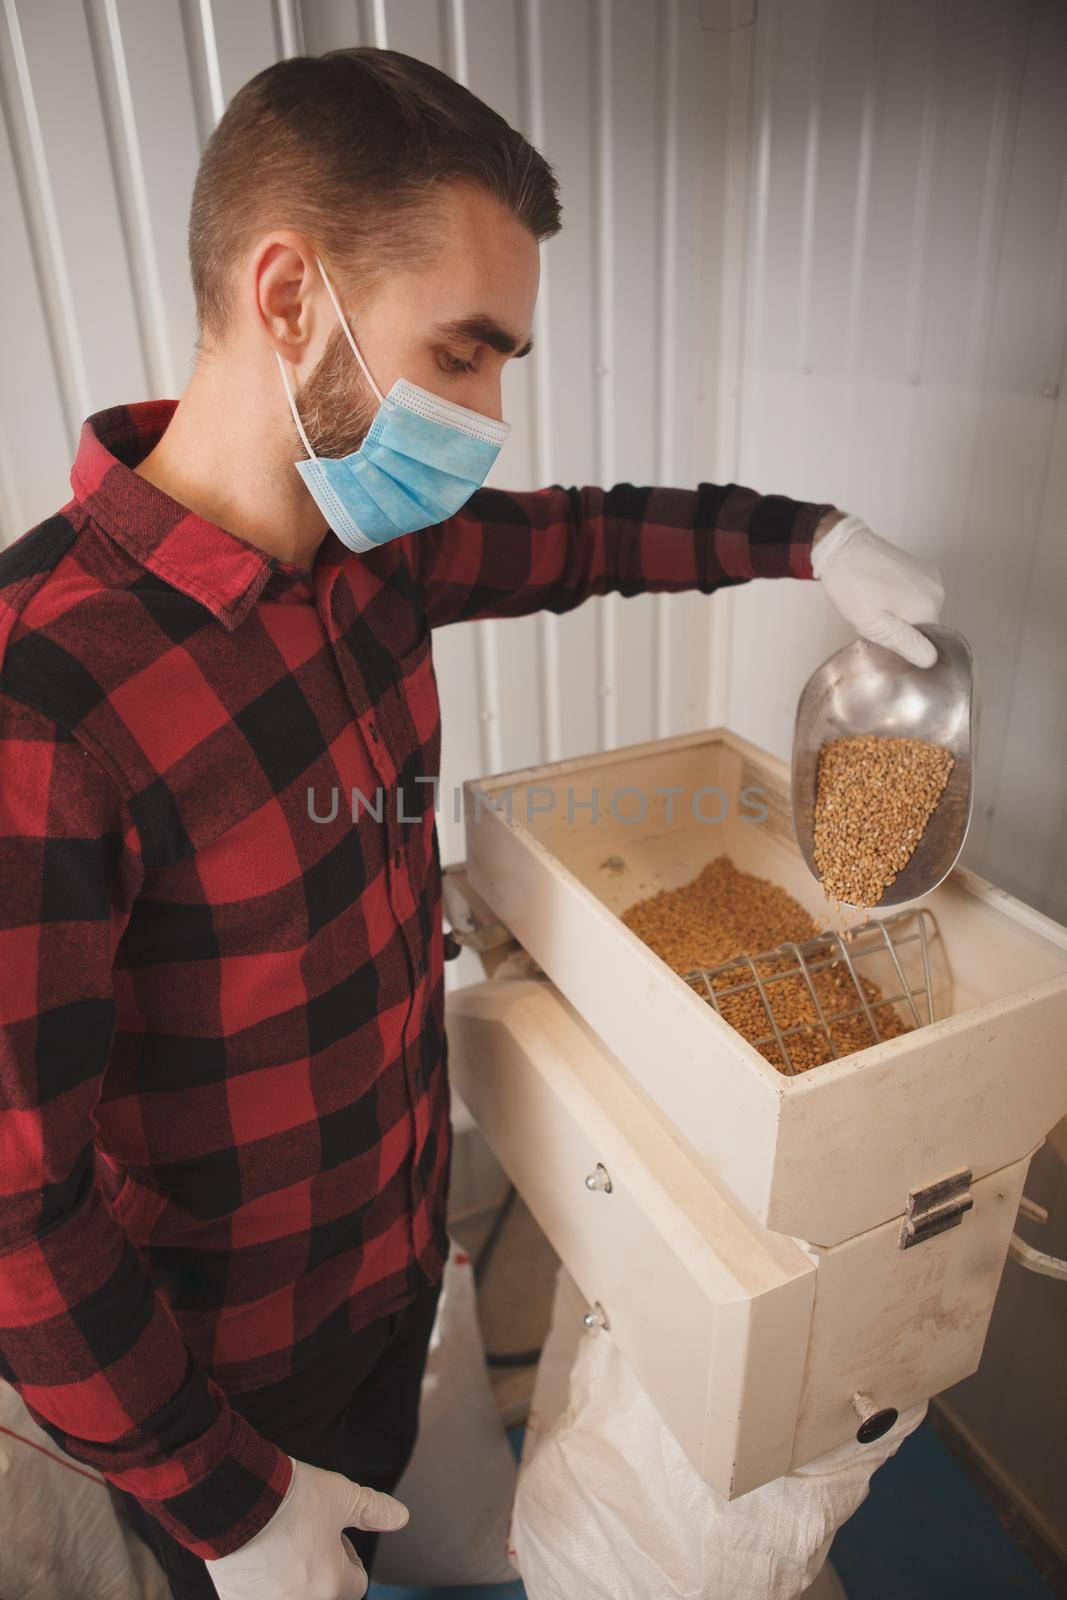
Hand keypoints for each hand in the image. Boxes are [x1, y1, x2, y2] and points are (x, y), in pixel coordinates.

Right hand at [205, 1456, 408, 1599]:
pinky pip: (259, 1596)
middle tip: (306, 1539)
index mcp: (332, 1584)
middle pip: (325, 1593)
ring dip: (290, 1580)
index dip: (347, 1555)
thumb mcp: (341, 1495)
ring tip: (280, 1546)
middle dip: (321, 1571)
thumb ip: (373, 1510)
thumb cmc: (289, 1498)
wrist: (235, 1497)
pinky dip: (260, 1585)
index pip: (356, 1583)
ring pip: (292, 1596)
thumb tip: (400, 1517)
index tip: (331, 1534)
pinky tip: (255, 1557)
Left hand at [811, 513, 944, 667]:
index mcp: (928, 607)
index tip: (881, 633)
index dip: (902, 644)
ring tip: (875, 602)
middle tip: (874, 618)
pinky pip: (915, 594)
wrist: (841, 547)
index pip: (925, 642)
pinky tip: (880, 592)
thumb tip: (930, 658)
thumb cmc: (851, 584)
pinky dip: (899, 598)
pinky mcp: (921, 568)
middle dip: (899, 628)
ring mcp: (930, 576)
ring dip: (898, 613)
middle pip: (923, 626)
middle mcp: (936, 590)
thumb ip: (905, 643)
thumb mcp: (874, 624)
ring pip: (918, 610)